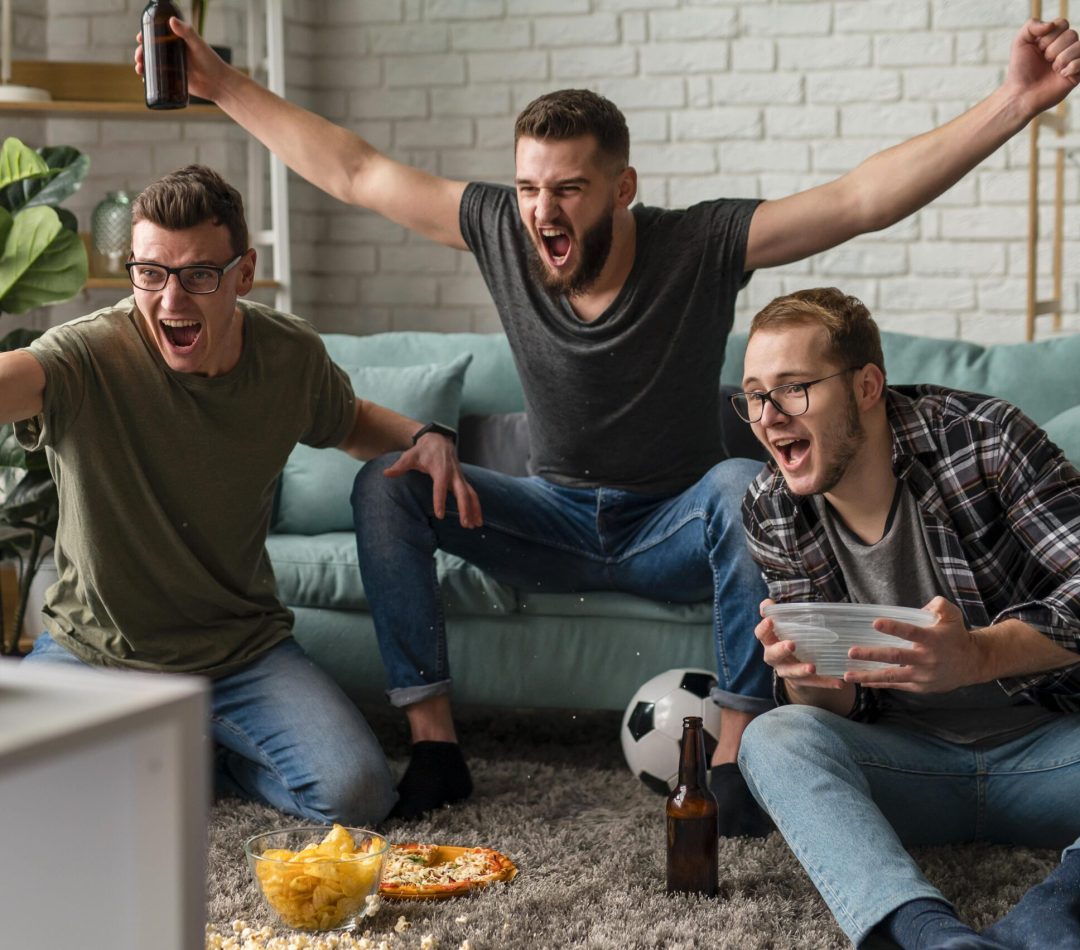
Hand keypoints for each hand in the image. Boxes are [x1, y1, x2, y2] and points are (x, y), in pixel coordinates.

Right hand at [134, 16, 230, 102]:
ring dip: (143, 65)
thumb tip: (171, 20)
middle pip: (152, 50)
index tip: (139, 38)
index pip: (157, 35)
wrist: (219, 84)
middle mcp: (173, 53)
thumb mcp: (198, 45)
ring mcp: (174, 67)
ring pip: (154, 64)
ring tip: (139, 69)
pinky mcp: (175, 80)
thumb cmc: (211, 62)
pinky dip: (150, 78)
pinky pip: (160, 79)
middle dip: (142, 53)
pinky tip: (144, 80)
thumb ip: (186, 32)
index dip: (146, 36)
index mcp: (177, 42)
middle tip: (138, 58)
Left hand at [381, 435, 482, 528]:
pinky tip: (477, 521)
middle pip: (462, 492)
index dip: (440, 500)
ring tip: (475, 526)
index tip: (440, 515)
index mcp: (440, 469)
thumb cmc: (423, 451)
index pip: (440, 486)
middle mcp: (453, 474)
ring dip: (474, 509)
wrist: (439, 440)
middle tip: (464, 524)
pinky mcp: (462, 481)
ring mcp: (460, 478)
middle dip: (464, 508)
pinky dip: (476, 507)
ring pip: (471, 494)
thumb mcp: (410, 456)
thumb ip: (399, 466)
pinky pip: (472, 494)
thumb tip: (385, 473)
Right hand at [755, 599, 845, 690]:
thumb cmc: (790, 635)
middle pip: (772, 655)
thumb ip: (779, 613)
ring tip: (813, 668)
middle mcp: (773, 657)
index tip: (771, 620)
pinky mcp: (800, 681)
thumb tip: (768, 602)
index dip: (764, 627)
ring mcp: (785, 670)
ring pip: (790, 672)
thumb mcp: (786, 623)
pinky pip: (812, 683)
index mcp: (769, 640)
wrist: (795, 662)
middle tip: (791, 644)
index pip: (761, 633)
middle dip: (781, 650)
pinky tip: (838, 682)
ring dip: (800, 670)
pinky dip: (825, 682)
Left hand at [843, 597, 983, 692]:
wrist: (972, 664)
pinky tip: (862, 681)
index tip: (875, 623)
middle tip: (851, 652)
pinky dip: (878, 684)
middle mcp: (926, 659)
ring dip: (868, 676)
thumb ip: (938, 605)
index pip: (911, 632)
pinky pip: (896, 685)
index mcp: (933, 639)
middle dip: (871, 655)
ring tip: (848, 675)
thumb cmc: (956, 636)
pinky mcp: (919, 686)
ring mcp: (922, 675)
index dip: (894, 628)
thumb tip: (923, 605)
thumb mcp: (952, 615)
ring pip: (892, 676)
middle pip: (895, 657)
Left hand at [1005, 18, 1079, 116]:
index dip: (1050, 36)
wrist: (1021, 94)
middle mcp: (1065, 47)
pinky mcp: (1077, 73)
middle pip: (1072, 34)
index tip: (1038, 49)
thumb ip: (1031, 26)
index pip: (1063, 24)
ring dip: (1062, 58)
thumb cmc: (1020, 70)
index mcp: (1053, 38)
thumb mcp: (1020, 43)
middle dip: (1054, 49)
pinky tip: (1061, 75)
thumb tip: (1051, 24)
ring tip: (1053, 69)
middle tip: (1045, 61)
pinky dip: (1071, 67)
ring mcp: (1072, 60)